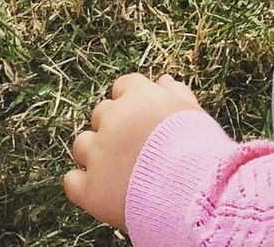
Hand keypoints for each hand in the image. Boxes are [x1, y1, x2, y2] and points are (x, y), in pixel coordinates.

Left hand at [64, 73, 202, 229]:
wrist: (195, 193)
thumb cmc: (201, 153)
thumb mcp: (194, 115)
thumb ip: (176, 94)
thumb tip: (163, 81)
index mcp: (139, 96)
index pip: (124, 86)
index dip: (131, 103)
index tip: (141, 120)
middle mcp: (113, 118)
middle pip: (101, 114)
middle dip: (113, 129)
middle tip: (133, 150)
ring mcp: (99, 153)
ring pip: (82, 145)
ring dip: (93, 155)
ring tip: (116, 173)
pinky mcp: (91, 188)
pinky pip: (72, 182)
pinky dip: (82, 186)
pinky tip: (100, 193)